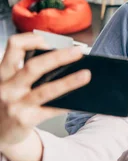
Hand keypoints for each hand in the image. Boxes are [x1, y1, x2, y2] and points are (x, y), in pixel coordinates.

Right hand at [0, 34, 89, 150]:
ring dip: (69, 82)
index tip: (48, 41)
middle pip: (33, 67)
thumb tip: (61, 61)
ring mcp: (15, 104)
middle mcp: (7, 87)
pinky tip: (80, 100)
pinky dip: (67, 104)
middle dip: (58, 57)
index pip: (14, 46)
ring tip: (86, 75)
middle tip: (77, 52)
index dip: (32, 40)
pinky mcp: (25, 120)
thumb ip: (25, 72)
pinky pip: (51, 110)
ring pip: (45, 90)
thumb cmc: (8, 102)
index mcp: (3, 73)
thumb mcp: (9, 83)